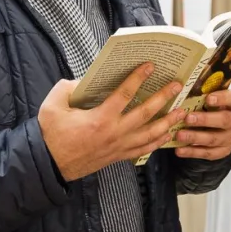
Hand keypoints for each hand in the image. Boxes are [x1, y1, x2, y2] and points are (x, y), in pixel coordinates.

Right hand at [39, 63, 188, 180]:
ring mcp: (119, 147)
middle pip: (146, 113)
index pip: (124, 94)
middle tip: (177, 85)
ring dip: (168, 122)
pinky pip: (143, 149)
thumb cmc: (50, 134)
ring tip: (181, 111)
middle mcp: (114, 133)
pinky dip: (157, 142)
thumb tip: (83, 80)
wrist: (49, 165)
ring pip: (150, 134)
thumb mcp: (53, 105)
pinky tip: (166, 135)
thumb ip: (68, 88)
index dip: (138, 78)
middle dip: (163, 98)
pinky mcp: (118, 156)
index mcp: (100, 118)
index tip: (150, 66)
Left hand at [174, 90, 230, 159]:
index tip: (208, 98)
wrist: (221, 128)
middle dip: (205, 120)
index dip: (222, 98)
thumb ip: (202, 95)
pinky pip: (208, 153)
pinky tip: (179, 150)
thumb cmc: (212, 108)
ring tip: (179, 135)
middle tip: (188, 118)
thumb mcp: (211, 99)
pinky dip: (192, 152)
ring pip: (214, 139)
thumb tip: (179, 88)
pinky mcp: (224, 151)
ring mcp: (230, 137)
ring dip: (195, 137)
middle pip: (224, 120)